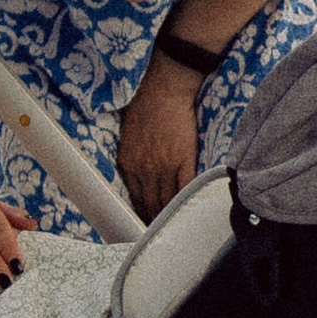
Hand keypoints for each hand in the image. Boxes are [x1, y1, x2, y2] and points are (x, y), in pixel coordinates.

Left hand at [118, 57, 204, 214]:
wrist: (165, 90)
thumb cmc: (144, 105)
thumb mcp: (127, 134)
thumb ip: (131, 156)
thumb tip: (135, 172)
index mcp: (128, 163)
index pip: (134, 197)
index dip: (141, 211)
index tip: (145, 218)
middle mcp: (144, 169)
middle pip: (150, 203)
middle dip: (155, 217)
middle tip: (161, 227)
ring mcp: (165, 166)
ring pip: (167, 199)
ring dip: (170, 212)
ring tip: (175, 223)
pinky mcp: (184, 160)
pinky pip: (184, 186)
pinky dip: (186, 199)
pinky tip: (189, 207)